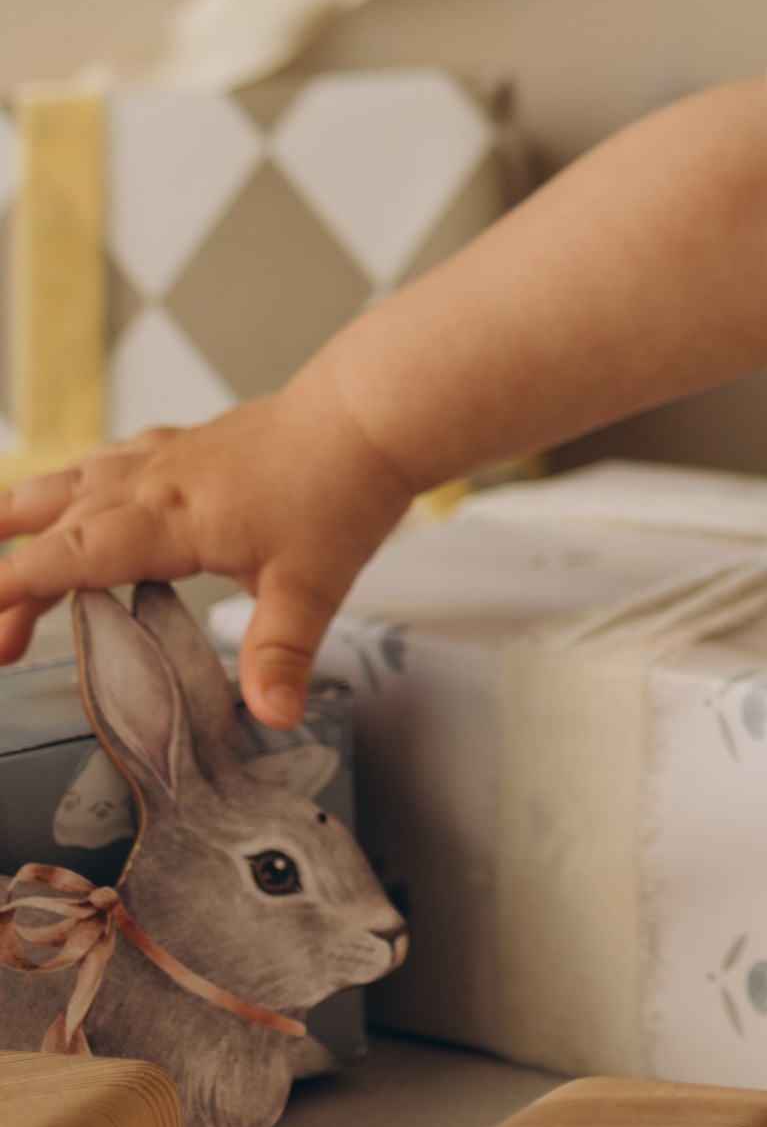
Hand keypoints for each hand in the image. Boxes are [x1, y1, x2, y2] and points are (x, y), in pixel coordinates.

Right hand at [0, 377, 415, 724]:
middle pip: (56, 528)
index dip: (16, 587)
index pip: (70, 556)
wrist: (369, 413)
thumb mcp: (313, 584)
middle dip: (15, 580)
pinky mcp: (184, 445)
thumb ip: (280, 651)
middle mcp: (152, 481)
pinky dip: (74, 485)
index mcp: (169, 518)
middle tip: (2, 639)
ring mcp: (165, 457)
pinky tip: (74, 496)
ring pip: (69, 483)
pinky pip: (106, 461)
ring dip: (27, 521)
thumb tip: (270, 713)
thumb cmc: (341, 486)